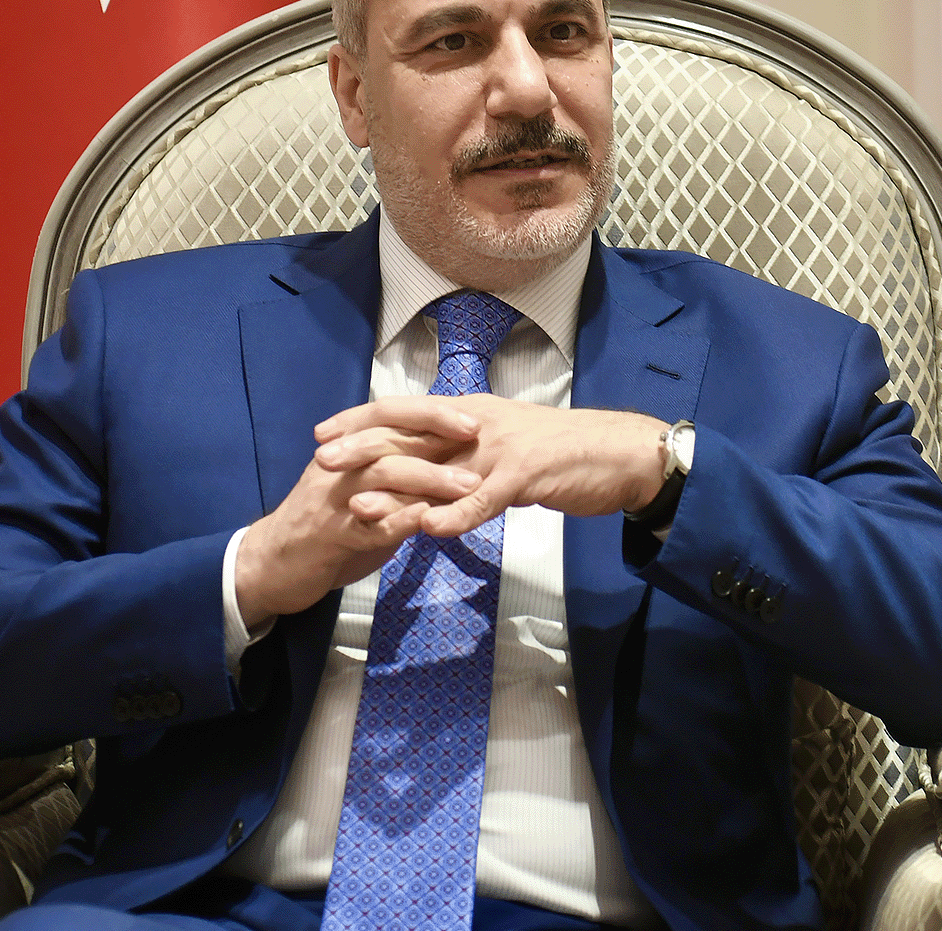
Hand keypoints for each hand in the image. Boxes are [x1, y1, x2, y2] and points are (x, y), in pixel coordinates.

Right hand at [233, 401, 479, 628]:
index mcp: (344, 451)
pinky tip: (429, 519)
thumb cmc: (323, 528)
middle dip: (435, 432)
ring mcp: (333, 500)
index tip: (469, 419)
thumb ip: (392, 479)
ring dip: (429, 478)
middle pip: (388, 435)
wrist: (270, 567)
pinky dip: (400, 520)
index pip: (387, 416)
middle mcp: (338, 467)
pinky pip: (369, 525)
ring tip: (468, 486)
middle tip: (477, 438)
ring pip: (383, 476)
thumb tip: (440, 466)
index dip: (429, 413)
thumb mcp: (358, 493)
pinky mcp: (331, 537)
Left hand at [318, 395, 667, 539]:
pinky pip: (483, 499)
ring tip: (360, 507)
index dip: (363, 420)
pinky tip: (430, 531)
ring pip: (439, 469)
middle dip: (363, 446)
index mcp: (471, 414)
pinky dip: (455, 516)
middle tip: (322, 461)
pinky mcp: (526, 476)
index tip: (325, 434)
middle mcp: (479, 425)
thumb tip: (433, 463)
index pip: (406, 410)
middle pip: (410, 431)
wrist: (620, 453)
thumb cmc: (564, 453)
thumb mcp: (506, 444)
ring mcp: (502, 449)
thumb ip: (468, 452)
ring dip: (397, 489)